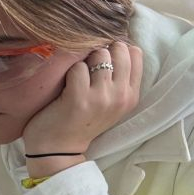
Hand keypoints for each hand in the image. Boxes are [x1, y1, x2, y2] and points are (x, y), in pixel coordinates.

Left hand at [22, 42, 141, 177]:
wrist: (58, 150)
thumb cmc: (79, 121)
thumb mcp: (109, 102)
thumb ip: (117, 78)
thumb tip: (116, 44)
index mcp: (131, 95)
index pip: (135, 54)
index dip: (117, 48)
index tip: (101, 59)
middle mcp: (121, 96)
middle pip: (120, 49)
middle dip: (101, 50)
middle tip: (87, 66)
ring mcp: (101, 98)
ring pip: (99, 54)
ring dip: (84, 59)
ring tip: (76, 76)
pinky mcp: (79, 99)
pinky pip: (77, 67)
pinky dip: (68, 71)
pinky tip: (64, 84)